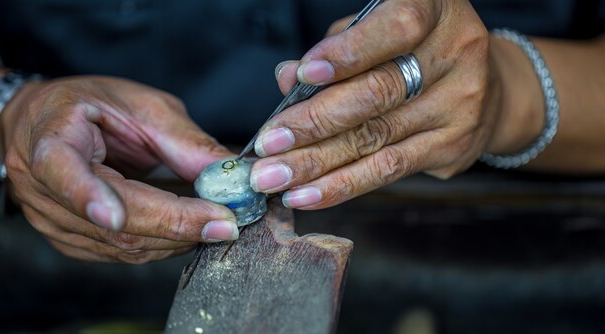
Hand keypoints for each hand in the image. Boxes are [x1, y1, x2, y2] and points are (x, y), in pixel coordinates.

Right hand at [0, 76, 237, 262]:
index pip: (62, 170)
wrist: (48, 124)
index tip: (116, 217)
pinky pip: (121, 254)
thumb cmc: (93, 105)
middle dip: (174, 225)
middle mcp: (42, 187)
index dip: (88, 195)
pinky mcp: (70, 241)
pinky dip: (162, 244)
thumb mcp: (142, 106)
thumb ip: (184, 141)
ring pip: (120, 245)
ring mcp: (52, 221)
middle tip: (225, 223)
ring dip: (176, 239)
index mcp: (52, 137)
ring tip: (215, 223)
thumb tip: (232, 174)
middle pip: (109, 221)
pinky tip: (188, 231)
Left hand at [250, 0, 523, 208]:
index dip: (348, 54)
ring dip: (317, 163)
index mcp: (435, 10)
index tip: (303, 76)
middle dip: (314, 123)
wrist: (486, 86)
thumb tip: (287, 77)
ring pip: (376, 139)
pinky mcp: (452, 147)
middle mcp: (456, 54)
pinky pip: (388, 170)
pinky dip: (341, 185)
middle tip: (268, 144)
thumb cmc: (413, 50)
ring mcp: (460, 104)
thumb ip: (335, 50)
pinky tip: (305, 194)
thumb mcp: (376, 31)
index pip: (394, 30)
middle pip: (377, 94)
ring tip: (274, 177)